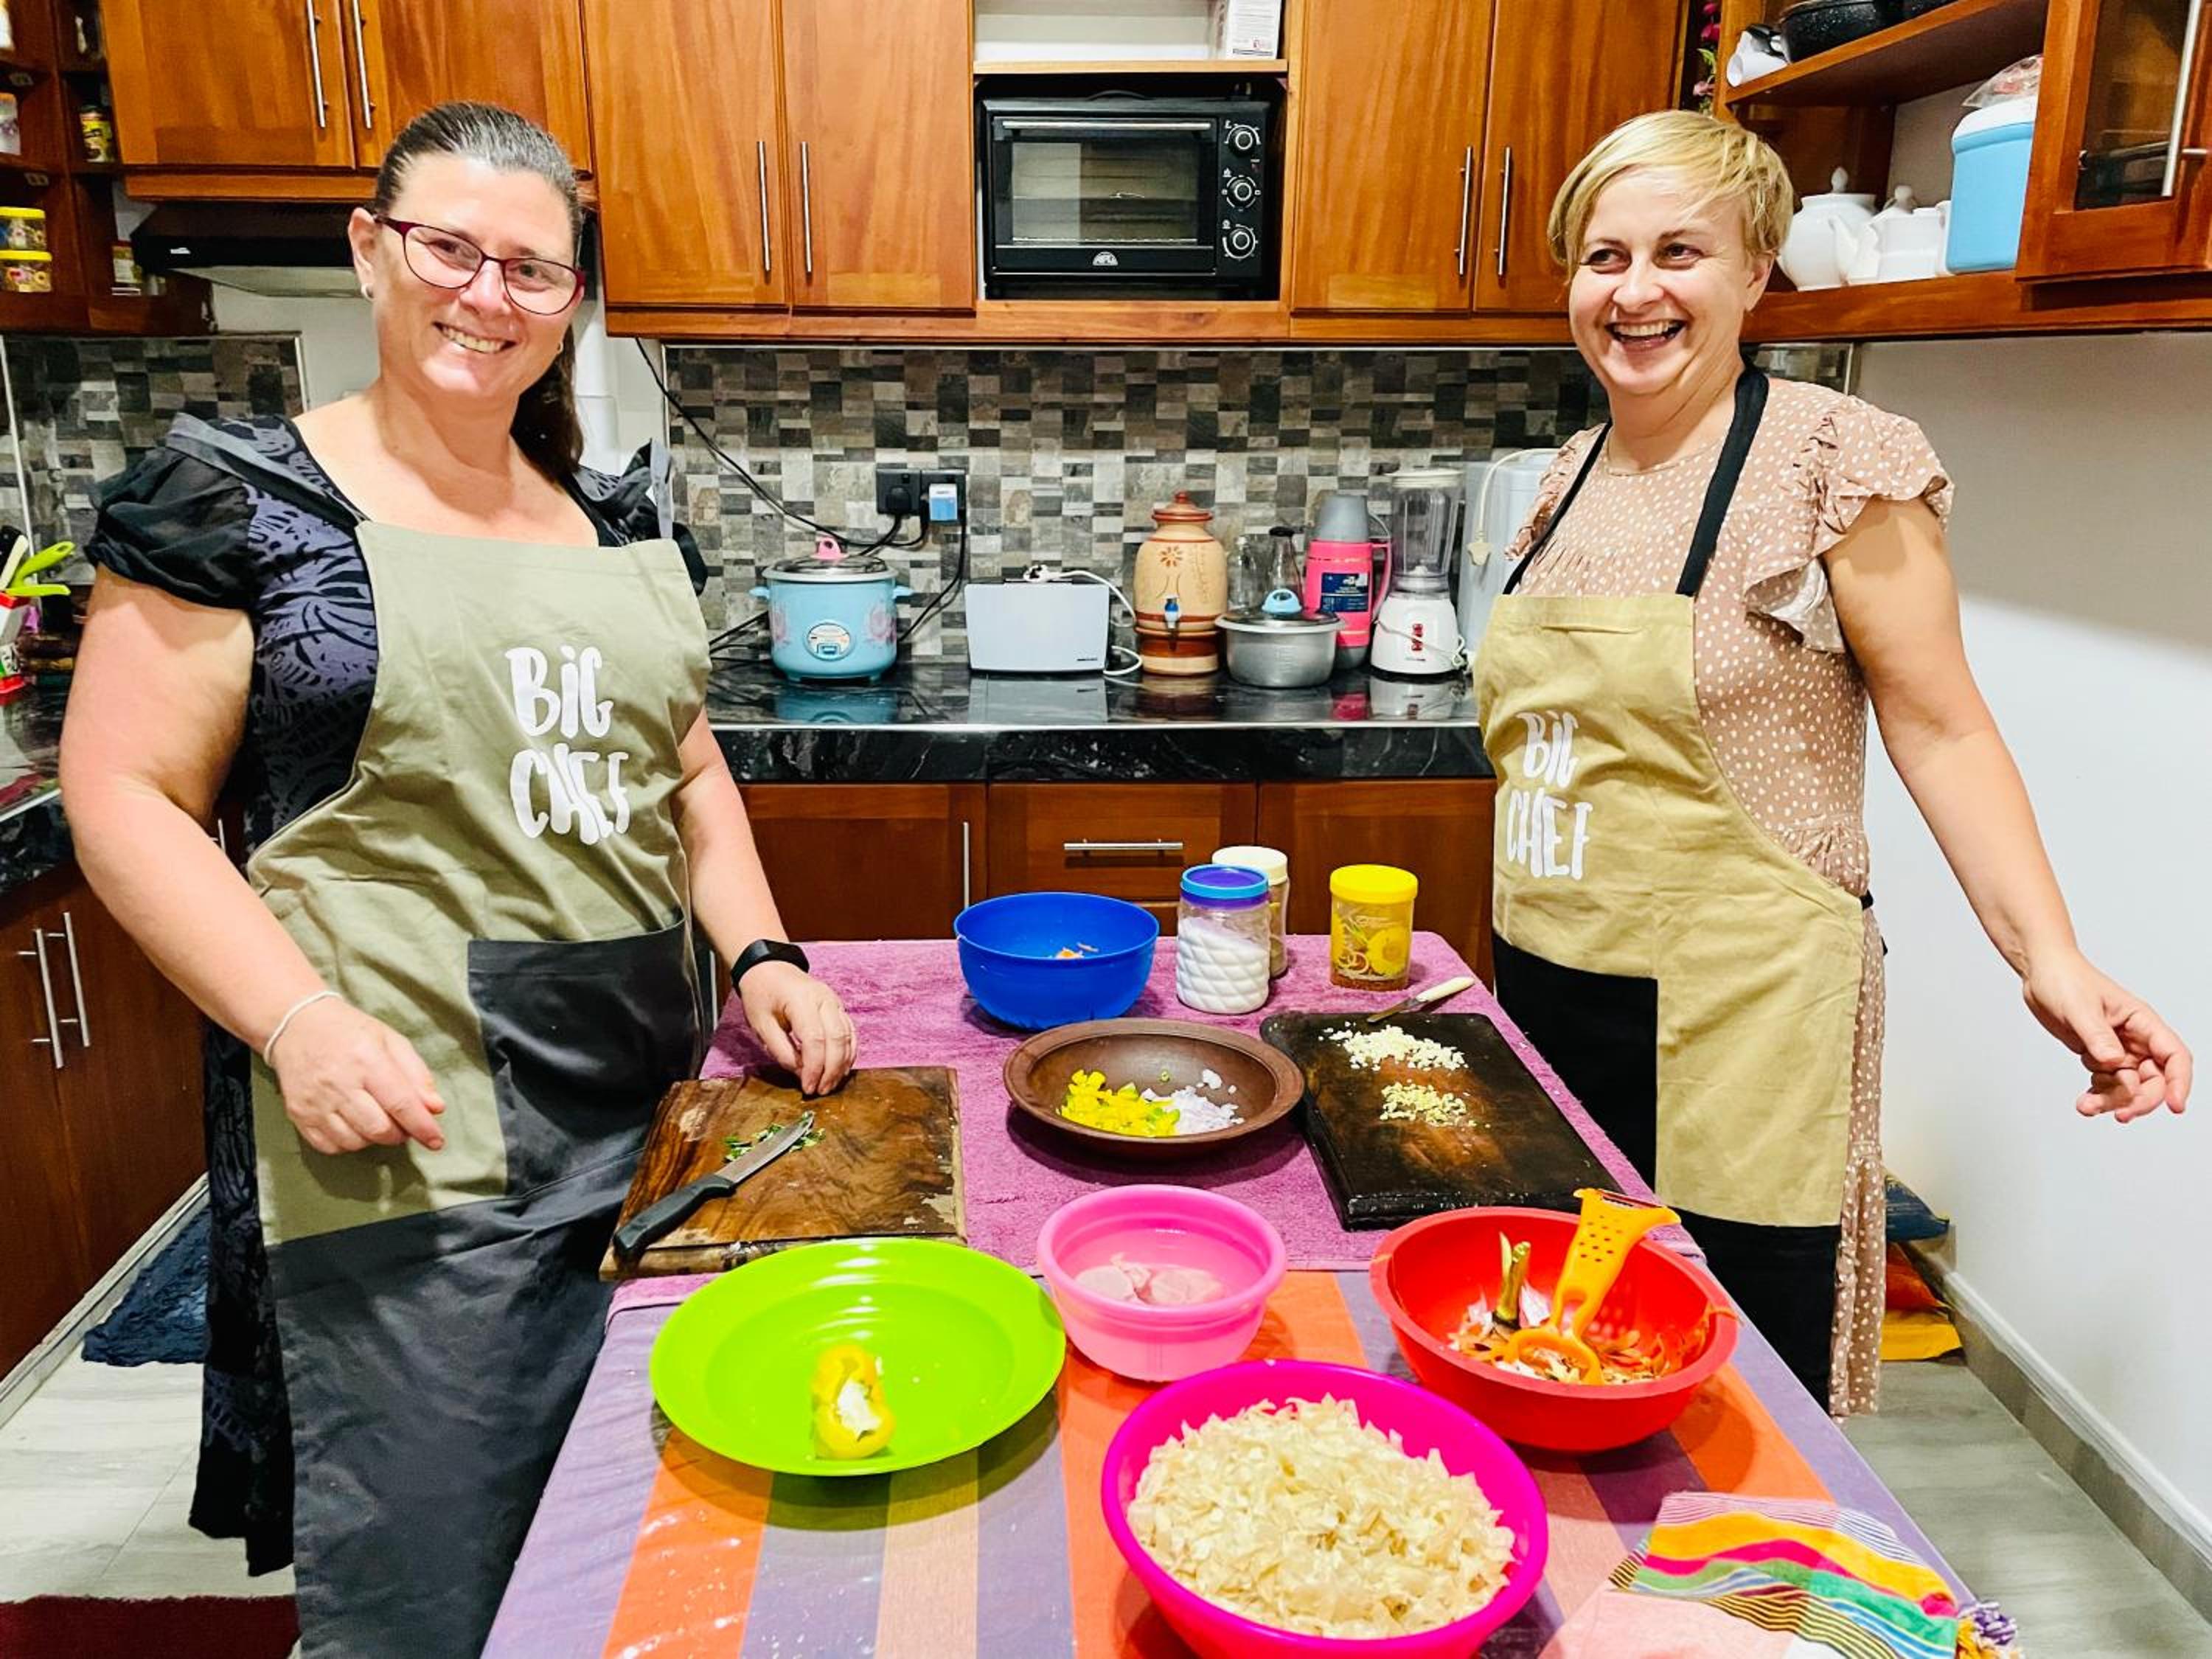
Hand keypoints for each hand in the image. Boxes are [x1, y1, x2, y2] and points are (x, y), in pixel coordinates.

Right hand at [269, 996, 447, 1154]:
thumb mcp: (391, 1041)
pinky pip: (329, 1146)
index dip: (422, 1126)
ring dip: (374, 1139)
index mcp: (366, 1060)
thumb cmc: (350, 1032)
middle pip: (378, 1129)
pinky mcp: (298, 1114)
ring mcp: (315, 1102)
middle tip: (403, 1123)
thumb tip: (436, 1108)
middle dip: (399, 1134)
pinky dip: (349, 1143)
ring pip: (355, 1142)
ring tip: (377, 1119)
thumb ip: (416, 1074)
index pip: (400, 1103)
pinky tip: (354, 1126)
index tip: (436, 1141)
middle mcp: (338, 1083)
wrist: (297, 1026)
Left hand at [738, 961, 854, 1095]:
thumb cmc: (761, 994)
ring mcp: (834, 1002)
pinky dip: (848, 1053)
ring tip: (830, 1085)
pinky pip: (850, 1032)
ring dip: (842, 1065)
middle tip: (821, 1091)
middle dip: (832, 1070)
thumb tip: (801, 1073)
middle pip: (837, 1039)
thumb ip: (781, 1051)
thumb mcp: (761, 1024)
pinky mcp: (838, 1007)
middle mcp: (824, 999)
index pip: (815, 1039)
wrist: (769, 969)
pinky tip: (841, 1069)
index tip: (808, 1087)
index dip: (814, 1068)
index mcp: (801, 1000)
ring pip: (848, 1037)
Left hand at [2022, 950, 2190, 1122]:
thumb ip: (2097, 1036)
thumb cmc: (2065, 979)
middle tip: (2121, 1115)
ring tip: (2088, 1106)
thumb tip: (2113, 1061)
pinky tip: (2085, 1102)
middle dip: (2141, 1100)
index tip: (2175, 1105)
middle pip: (2155, 1079)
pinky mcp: (2099, 1057)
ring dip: (2114, 1102)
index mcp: (2142, 1022)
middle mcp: (2135, 1039)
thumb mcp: (2080, 1007)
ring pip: (2129, 1087)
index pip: (2174, 1055)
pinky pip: (2107, 1084)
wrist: (2041, 974)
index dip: (2180, 1082)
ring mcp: (2118, 1050)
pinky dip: (2099, 1096)